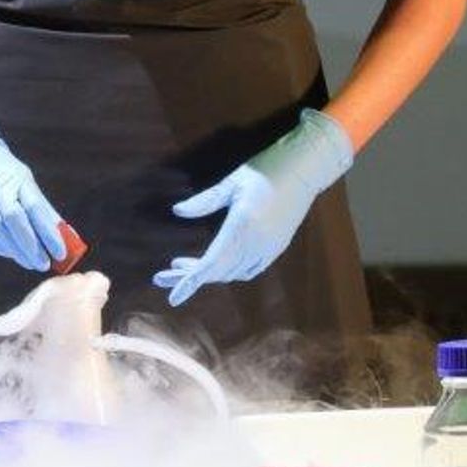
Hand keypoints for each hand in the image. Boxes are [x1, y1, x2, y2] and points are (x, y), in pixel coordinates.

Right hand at [0, 127, 62, 272]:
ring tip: (30, 262)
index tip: (60, 253)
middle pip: (14, 220)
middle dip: (31, 247)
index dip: (49, 233)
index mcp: (18, 179)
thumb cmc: (3, 171)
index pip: (36, 208)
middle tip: (43, 264)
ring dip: (16, 251)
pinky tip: (10, 253)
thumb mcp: (26, 181)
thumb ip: (43, 209)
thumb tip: (65, 237)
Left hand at [154, 109, 353, 305]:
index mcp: (242, 227)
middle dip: (189, 277)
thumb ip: (204, 201)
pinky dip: (229, 271)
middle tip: (162, 276)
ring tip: (181, 264)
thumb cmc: (265, 169)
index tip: (172, 297)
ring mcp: (270, 248)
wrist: (304, 170)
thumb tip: (177, 211)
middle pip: (219, 271)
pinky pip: (249, 269)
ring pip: (233, 273)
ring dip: (208, 273)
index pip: (211, 264)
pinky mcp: (277, 247)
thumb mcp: (231, 183)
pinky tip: (215, 262)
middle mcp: (256, 244)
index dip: (190, 282)